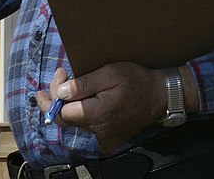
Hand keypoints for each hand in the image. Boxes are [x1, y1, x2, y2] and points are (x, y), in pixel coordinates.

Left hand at [35, 64, 166, 153]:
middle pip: (66, 119)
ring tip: (72, 83)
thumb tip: (61, 92)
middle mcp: (99, 132)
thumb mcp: (110, 73)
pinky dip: (81, 113)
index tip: (60, 74)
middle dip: (56, 98)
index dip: (55, 94)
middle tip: (59, 77)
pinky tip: (83, 99)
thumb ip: (84, 84)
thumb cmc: (136, 80)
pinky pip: (87, 127)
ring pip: (76, 123)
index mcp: (98, 115)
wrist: (159, 96)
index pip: (62, 112)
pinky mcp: (109, 139)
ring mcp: (104, 138)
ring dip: (69, 104)